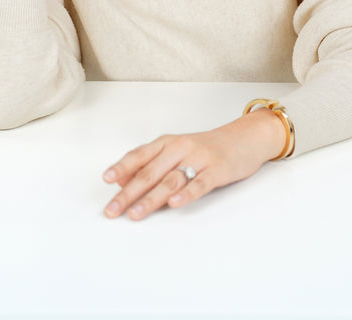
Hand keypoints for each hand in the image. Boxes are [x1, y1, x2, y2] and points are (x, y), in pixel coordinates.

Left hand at [102, 108, 285, 220]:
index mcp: (168, 142)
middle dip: (129, 193)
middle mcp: (181, 148)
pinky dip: (187, 193)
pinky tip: (175, 203)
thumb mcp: (178, 150)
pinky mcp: (218, 169)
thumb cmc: (207, 147)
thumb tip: (123, 182)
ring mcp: (200, 158)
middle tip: (113, 210)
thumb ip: (153, 164)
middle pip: (150, 171)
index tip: (106, 180)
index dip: (122, 167)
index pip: (140, 155)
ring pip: (171, 179)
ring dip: (151, 199)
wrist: (245, 137)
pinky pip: (201, 183)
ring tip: (136, 214)